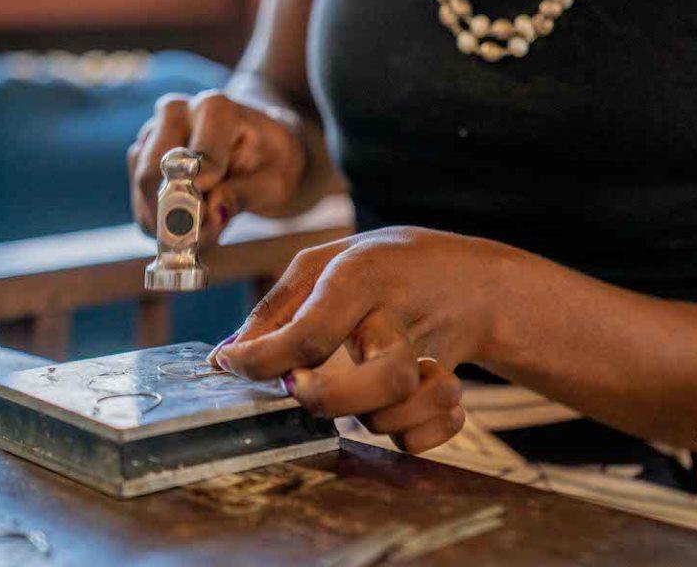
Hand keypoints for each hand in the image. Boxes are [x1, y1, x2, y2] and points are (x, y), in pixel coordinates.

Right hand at [128, 91, 306, 245]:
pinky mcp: (141, 154)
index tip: (209, 216)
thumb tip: (213, 212)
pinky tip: (186, 227)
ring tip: (201, 236)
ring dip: (166, 222)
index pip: (195, 153)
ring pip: (142, 188)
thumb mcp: (274, 181)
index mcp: (215, 108)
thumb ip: (244, 195)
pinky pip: (139, 197)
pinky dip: (159, 221)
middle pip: (153, 170)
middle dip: (174, 214)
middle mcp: (176, 112)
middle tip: (200, 241)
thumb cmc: (272, 160)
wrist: (261, 145)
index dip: (198, 190)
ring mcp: (153, 131)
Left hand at [210, 226, 500, 450]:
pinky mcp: (457, 390)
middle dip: (331, 400)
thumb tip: (225, 355)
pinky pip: (431, 433)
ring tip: (357, 394)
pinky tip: (397, 410)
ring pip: (405, 408)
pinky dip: (409, 433)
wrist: (472, 279)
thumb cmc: (384, 268)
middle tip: (300, 389)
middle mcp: (399, 318)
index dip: (261, 360)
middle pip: (383, 378)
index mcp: (363, 276)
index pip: (311, 331)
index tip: (232, 365)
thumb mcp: (327, 262)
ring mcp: (434, 356)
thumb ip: (276, 306)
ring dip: (370, 417)